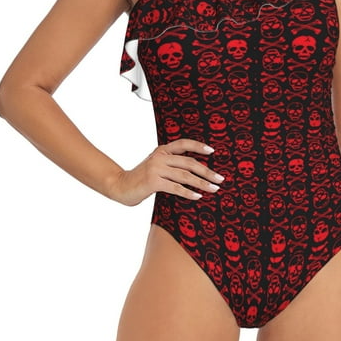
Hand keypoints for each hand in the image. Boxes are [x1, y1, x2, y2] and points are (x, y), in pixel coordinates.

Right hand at [108, 139, 223, 205]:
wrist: (120, 186)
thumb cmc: (141, 178)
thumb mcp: (156, 166)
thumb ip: (170, 164)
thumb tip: (194, 171)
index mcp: (162, 150)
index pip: (183, 144)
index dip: (198, 146)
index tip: (213, 151)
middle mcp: (160, 157)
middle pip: (189, 162)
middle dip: (207, 171)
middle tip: (220, 179)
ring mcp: (156, 168)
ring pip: (185, 175)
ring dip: (202, 183)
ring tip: (214, 189)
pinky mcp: (153, 181)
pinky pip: (175, 187)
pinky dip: (188, 192)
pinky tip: (198, 196)